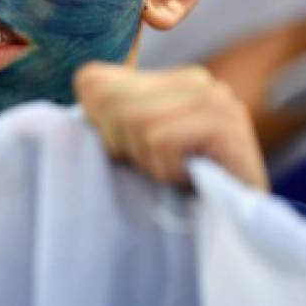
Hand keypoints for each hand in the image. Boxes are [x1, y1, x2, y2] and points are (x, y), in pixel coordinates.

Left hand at [75, 62, 268, 189]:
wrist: (238, 227)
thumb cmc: (177, 190)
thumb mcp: (129, 148)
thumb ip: (100, 120)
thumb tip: (66, 111)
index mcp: (165, 78)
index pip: (93, 82)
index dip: (102, 130)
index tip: (136, 153)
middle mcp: (193, 78)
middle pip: (109, 101)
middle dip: (124, 146)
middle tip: (158, 167)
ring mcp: (214, 96)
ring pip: (135, 122)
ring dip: (149, 162)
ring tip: (176, 173)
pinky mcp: (226, 123)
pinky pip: (160, 141)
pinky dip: (167, 169)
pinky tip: (191, 178)